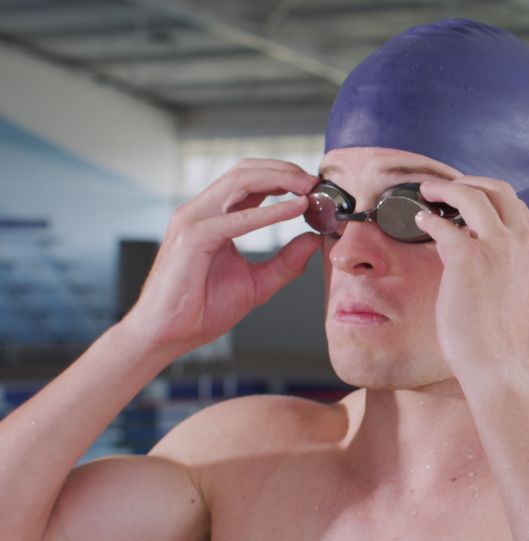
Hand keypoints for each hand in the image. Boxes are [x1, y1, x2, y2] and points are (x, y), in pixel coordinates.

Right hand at [122, 159, 320, 356]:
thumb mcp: (257, 283)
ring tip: (308, 188)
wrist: (166, 335)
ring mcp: (193, 220)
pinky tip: (296, 209)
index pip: (249, 180)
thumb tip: (314, 240)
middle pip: (245, 172)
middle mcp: (201, 211)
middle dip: (284, 170)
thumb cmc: (201, 309)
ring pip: (240, 181)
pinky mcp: (192, 238)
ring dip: (280, 180)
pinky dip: (270, 211)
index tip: (314, 187)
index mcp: (213, 217)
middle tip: (315, 181)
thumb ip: (286, 262)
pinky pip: (237, 218)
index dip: (283, 177)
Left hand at [414, 176, 528, 381]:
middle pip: (501, 191)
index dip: (492, 199)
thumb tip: (470, 245)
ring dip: (446, 188)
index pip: (519, 209)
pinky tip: (418, 222)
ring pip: (472, 195)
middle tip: (447, 188)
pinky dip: (428, 218)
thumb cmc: (502, 344)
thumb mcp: (519, 297)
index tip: (471, 201)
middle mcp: (526, 244)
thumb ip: (505, 268)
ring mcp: (500, 247)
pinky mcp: (469, 256)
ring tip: (427, 191)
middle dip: (471, 182)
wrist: (498, 367)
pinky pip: (443, 223)